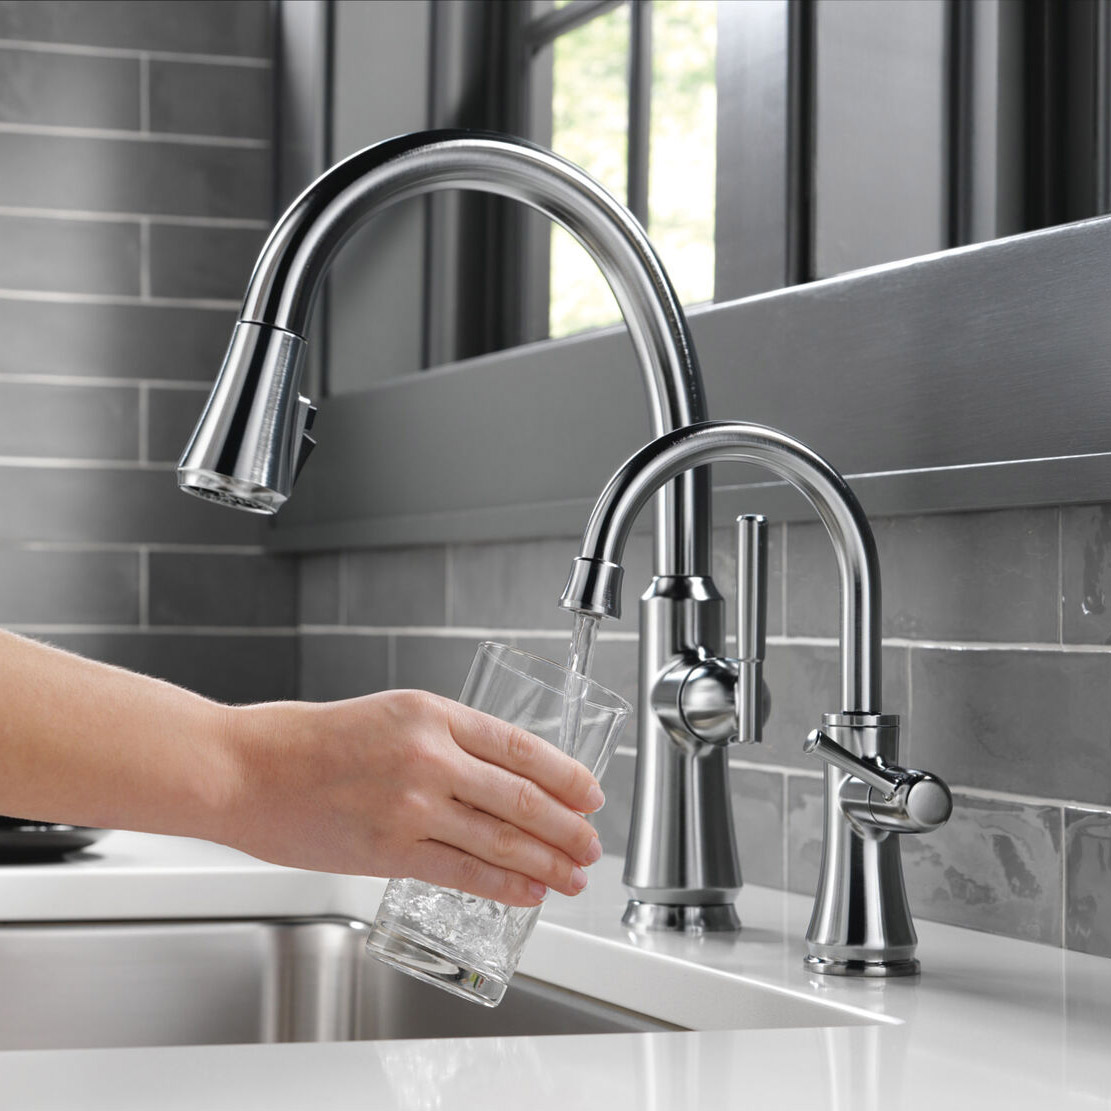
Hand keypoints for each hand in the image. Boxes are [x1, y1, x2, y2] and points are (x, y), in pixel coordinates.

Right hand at [221, 689, 605, 906]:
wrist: (245, 769)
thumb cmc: (307, 740)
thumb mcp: (388, 715)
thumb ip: (442, 741)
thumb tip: (495, 777)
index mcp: (431, 712)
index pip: (521, 746)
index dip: (566, 774)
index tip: (591, 793)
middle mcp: (428, 755)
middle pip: (521, 796)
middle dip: (567, 826)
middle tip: (592, 844)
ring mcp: (411, 805)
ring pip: (500, 838)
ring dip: (546, 861)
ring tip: (573, 875)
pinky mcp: (389, 850)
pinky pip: (462, 872)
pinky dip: (503, 886)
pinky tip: (527, 892)